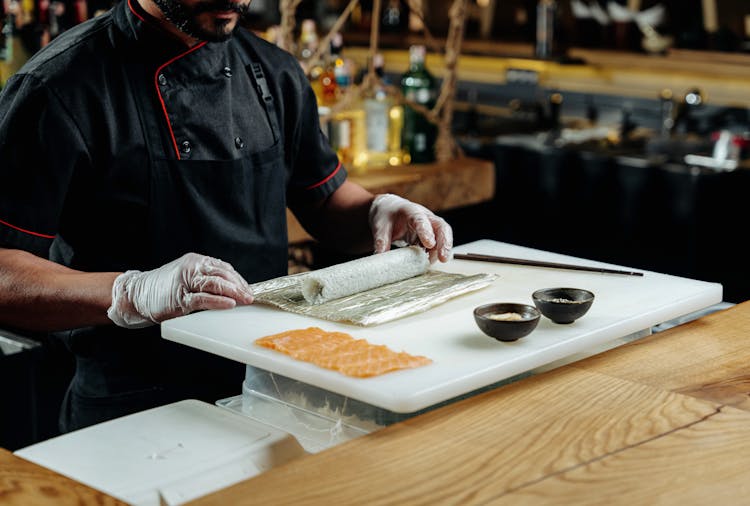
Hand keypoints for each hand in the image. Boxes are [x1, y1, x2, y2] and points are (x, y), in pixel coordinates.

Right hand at [107, 253, 253, 327]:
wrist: (136, 295)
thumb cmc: (165, 289)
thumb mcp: (188, 279)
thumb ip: (207, 281)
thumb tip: (232, 291)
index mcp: (196, 261)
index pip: (223, 268)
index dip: (238, 279)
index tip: (249, 289)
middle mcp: (191, 268)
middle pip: (222, 274)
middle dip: (239, 286)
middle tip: (251, 296)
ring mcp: (185, 281)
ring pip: (214, 283)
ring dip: (233, 292)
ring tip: (245, 299)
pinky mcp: (179, 297)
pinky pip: (202, 298)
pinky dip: (218, 301)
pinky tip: (229, 304)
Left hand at [368, 193, 452, 262]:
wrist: (390, 210)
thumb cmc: (386, 215)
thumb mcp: (379, 225)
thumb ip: (381, 240)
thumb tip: (380, 257)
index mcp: (411, 211)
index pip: (421, 220)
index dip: (426, 231)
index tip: (429, 244)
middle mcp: (425, 217)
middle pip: (441, 227)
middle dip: (445, 242)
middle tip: (444, 258)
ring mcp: (430, 227)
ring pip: (443, 237)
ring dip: (441, 251)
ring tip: (430, 263)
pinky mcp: (430, 236)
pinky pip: (436, 245)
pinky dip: (434, 254)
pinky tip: (427, 263)